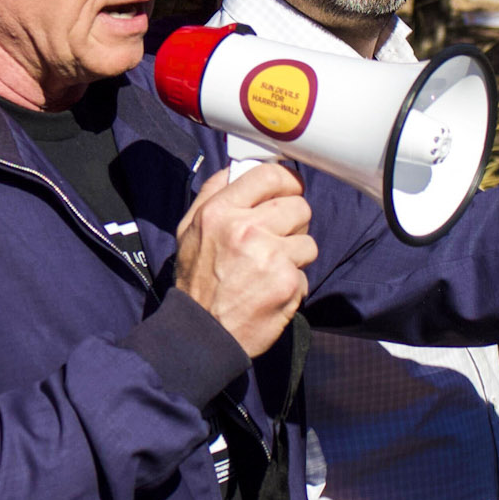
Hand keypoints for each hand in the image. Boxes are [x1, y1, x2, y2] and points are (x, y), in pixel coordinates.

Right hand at [175, 163, 315, 357]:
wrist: (201, 332)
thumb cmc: (195, 279)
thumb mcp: (189, 229)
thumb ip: (213, 194)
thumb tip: (240, 168)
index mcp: (220, 211)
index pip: (270, 175)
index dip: (286, 181)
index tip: (288, 191)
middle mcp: (246, 230)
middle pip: (299, 206)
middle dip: (293, 222)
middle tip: (277, 238)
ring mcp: (271, 257)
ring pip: (309, 242)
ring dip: (295, 256)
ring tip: (271, 269)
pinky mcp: (288, 284)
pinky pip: (306, 274)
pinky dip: (292, 284)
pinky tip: (270, 292)